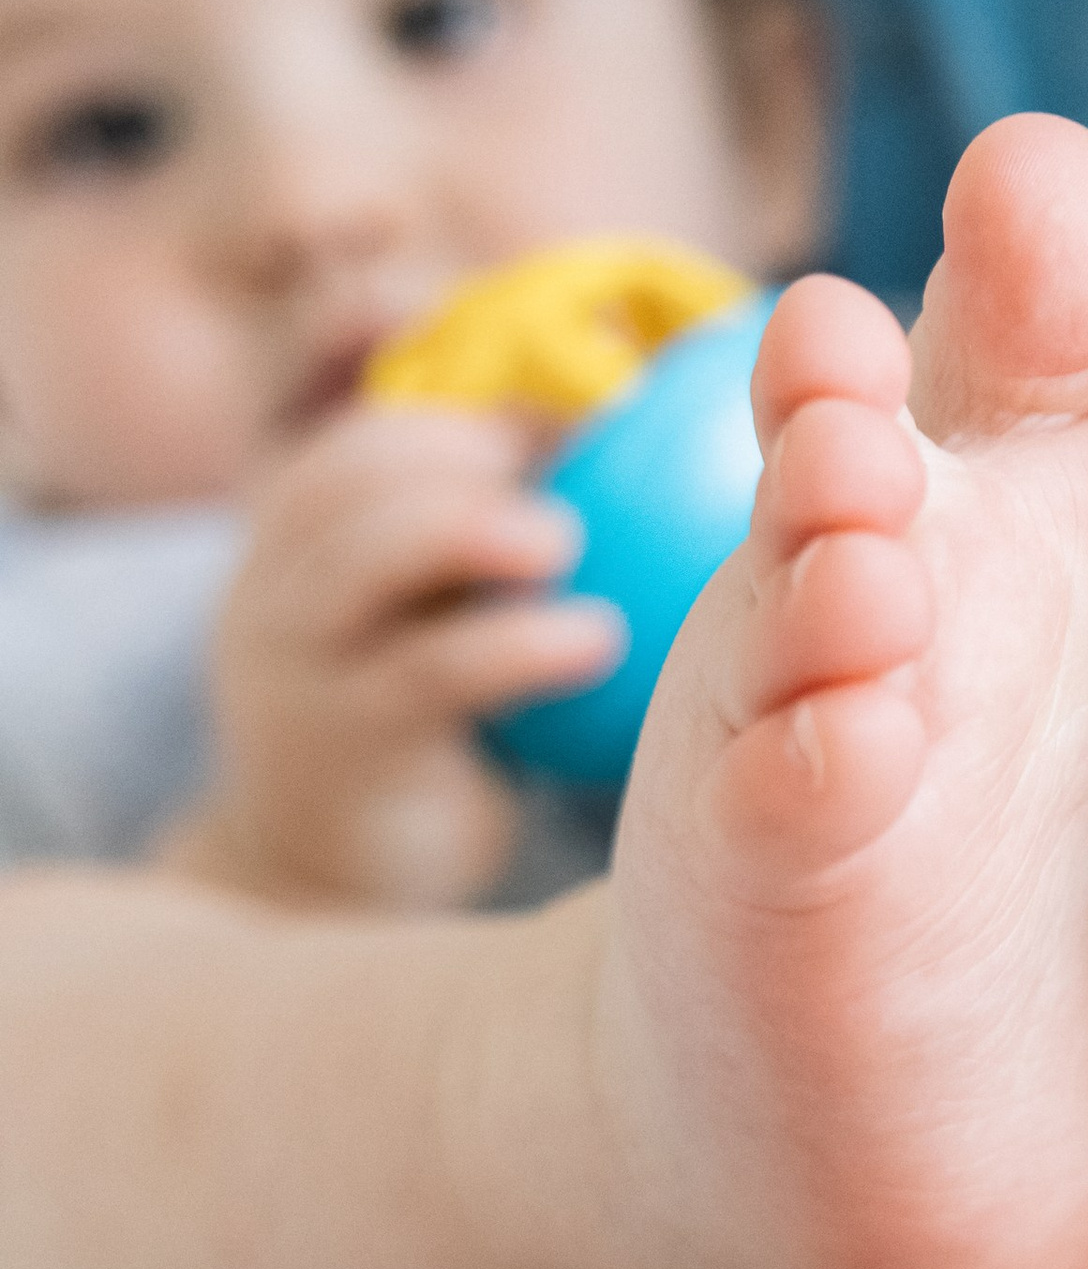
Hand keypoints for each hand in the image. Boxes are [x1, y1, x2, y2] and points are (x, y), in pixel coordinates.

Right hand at [166, 406, 624, 908]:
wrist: (331, 881)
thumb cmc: (428, 722)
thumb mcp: (440, 605)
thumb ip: (492, 527)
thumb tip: (634, 425)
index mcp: (302, 523)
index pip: (351, 416)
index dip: (447, 387)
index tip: (569, 401)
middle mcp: (274, 576)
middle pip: (345, 467)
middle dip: (458, 446)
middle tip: (573, 457)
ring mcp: (290, 660)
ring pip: (363, 556)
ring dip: (471, 527)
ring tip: (564, 542)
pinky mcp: (334, 744)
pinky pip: (423, 673)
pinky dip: (517, 645)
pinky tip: (596, 640)